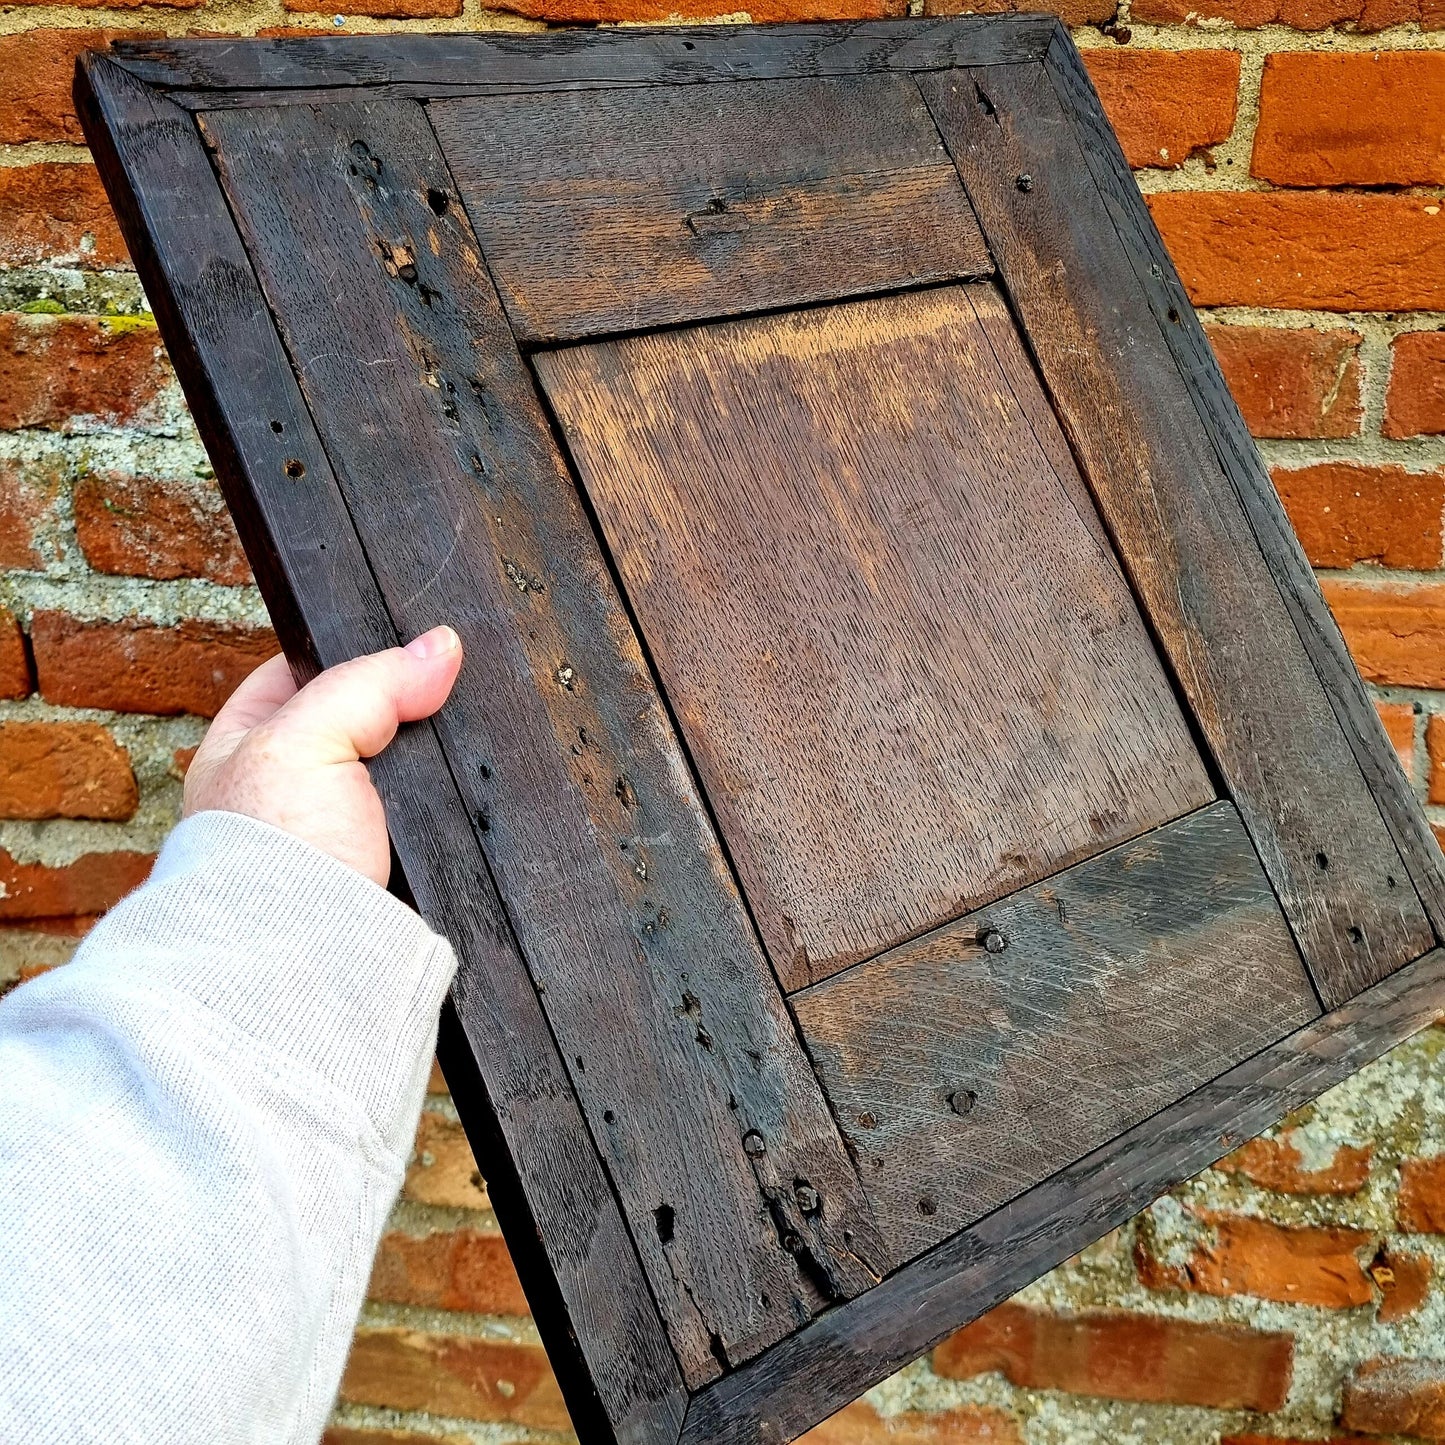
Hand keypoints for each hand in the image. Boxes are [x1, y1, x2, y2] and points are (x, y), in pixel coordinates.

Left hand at [183, 626, 463, 885]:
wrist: (305, 961)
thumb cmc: (270, 855)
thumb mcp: (307, 738)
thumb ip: (371, 684)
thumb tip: (439, 647)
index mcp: (243, 749)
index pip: (300, 674)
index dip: (352, 655)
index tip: (404, 646)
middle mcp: (289, 791)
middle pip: (363, 724)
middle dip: (403, 713)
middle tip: (441, 695)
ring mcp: (341, 834)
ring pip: (402, 777)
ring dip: (430, 772)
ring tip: (458, 757)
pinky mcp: (387, 873)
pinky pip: (428, 826)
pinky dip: (447, 816)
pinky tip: (466, 805)